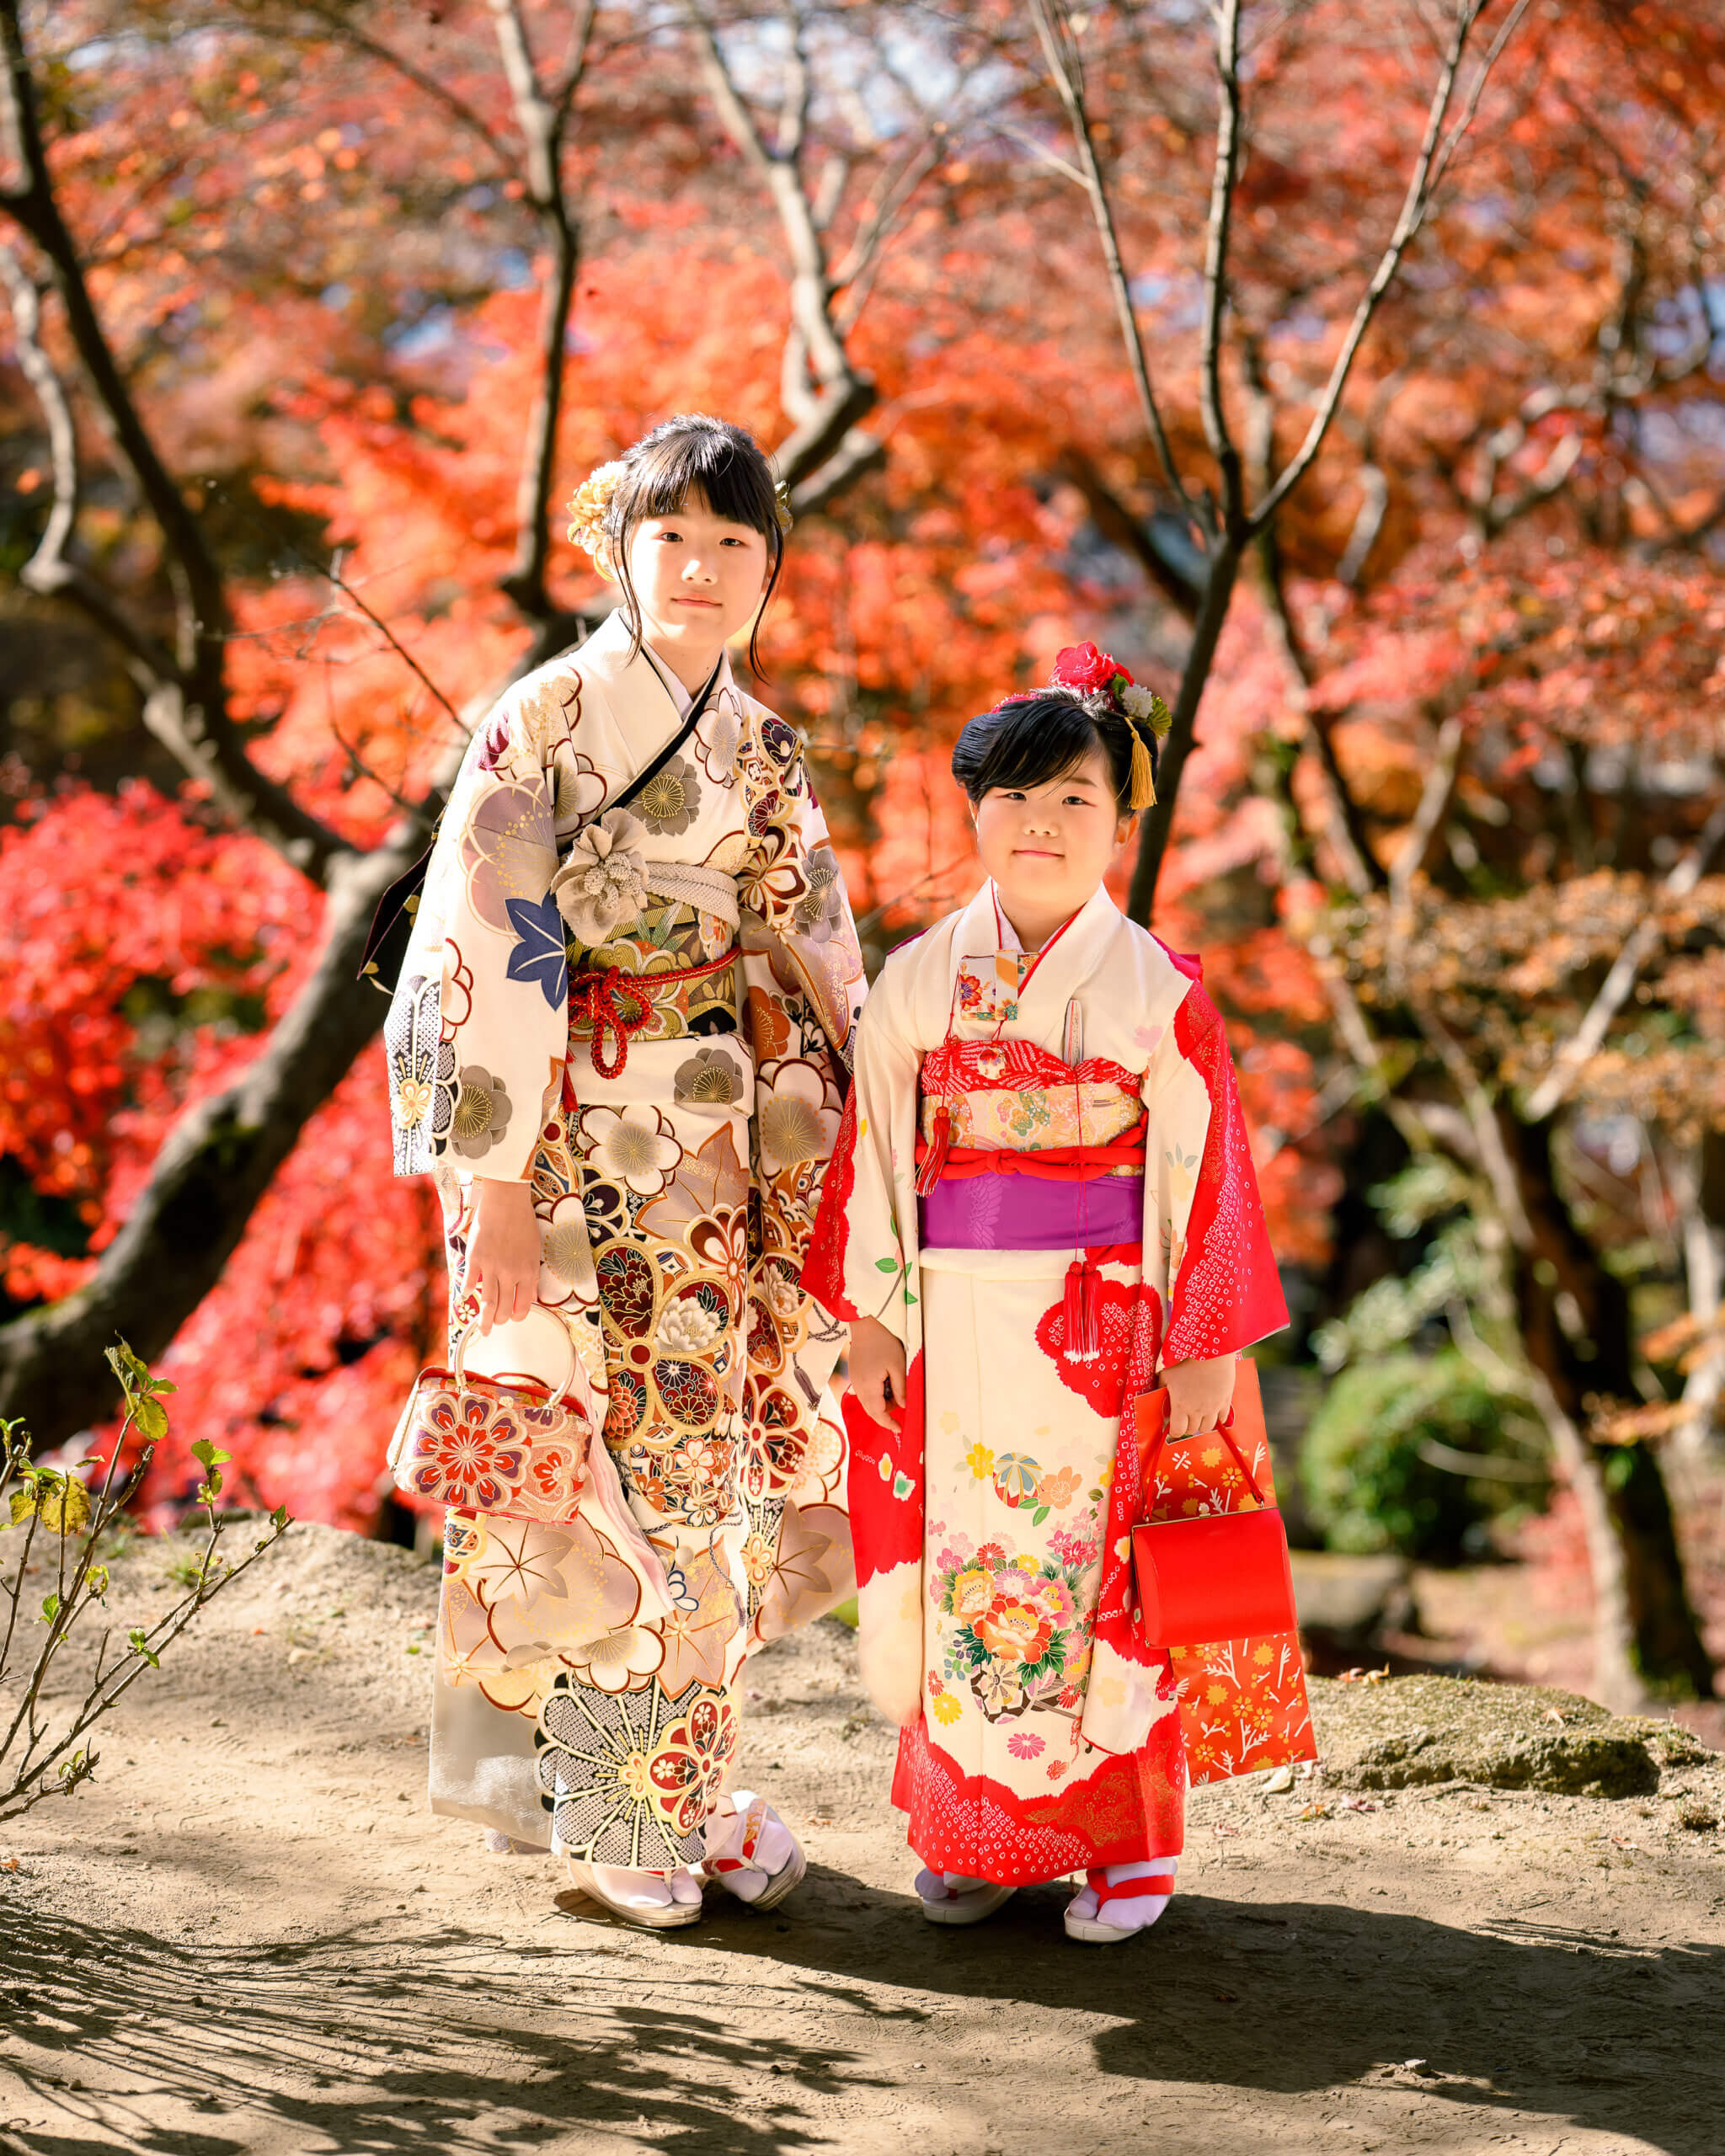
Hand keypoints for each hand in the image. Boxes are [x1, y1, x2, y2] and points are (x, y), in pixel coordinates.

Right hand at [467, 1179, 540, 1336]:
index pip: (524, 1304)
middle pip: (505, 1308)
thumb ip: (531, 1273)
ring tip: (483, 1330)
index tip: (515, 1318)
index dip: (519, 1315)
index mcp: (529, 1272)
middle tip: (497, 1325)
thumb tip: (529, 1295)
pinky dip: (468, 1292)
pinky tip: (467, 1298)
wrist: (506, 1202)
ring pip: (488, 1302)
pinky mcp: (475, 1259)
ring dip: (485, 1320)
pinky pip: (471, 1282)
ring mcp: (491, 1268)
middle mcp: (510, 1274)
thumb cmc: (523, 1223)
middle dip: (501, 1321)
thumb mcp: (535, 1250)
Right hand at [846, 1315, 907, 1429]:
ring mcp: (854, 1381)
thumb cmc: (883, 1343)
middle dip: (886, 1411)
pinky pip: (864, 1392)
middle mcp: (858, 1387)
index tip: (899, 1429)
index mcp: (869, 1387)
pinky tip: (884, 1380)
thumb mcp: (897, 1366)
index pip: (878, 1413)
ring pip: (868, 1401)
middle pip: (871, 1410)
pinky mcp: (854, 1375)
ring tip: (893, 1385)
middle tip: (900, 1400)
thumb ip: (900, 1388)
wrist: (865, 1325)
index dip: (888, 1423)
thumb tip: (903, 1406)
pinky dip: (875, 1393)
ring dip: (881, 1401)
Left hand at [1161, 1352, 1236, 1439]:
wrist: (1211, 1352)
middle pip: (1192, 1430)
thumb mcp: (1166, 1374)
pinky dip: (1217, 1418)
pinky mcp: (1225, 1401)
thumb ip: (1160, 1389)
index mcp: (1180, 1405)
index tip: (1174, 1426)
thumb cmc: (1186, 1361)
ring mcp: (1213, 1407)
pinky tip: (1212, 1412)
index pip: (1177, 1431)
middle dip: (1187, 1426)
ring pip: (1207, 1428)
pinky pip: (1222, 1419)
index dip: (1174, 1431)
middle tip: (1185, 1418)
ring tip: (1198, 1415)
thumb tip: (1158, 1397)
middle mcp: (1197, 1410)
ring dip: (1201, 1424)